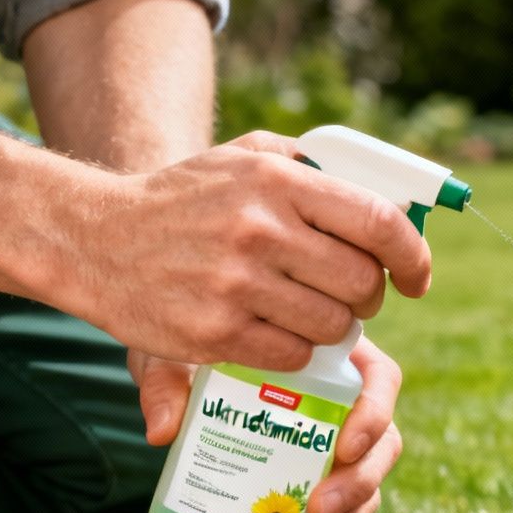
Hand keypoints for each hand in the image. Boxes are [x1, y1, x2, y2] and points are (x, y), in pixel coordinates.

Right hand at [62, 132, 431, 370]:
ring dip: (333, 327)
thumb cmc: (185, 196)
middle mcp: (259, 230)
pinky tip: (277, 333)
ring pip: (331, 325)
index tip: (417, 277)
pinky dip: (296, 351)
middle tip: (353, 296)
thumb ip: (311, 165)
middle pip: (361, 282)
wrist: (96, 238)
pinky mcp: (214, 332)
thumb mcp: (243, 156)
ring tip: (310, 313)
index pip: (377, 221)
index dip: (412, 255)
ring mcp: (236, 284)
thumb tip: (389, 187)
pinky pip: (292, 356)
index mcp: (277, 182)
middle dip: (369, 297)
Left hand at [129, 338, 403, 512]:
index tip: (343, 449)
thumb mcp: (175, 358)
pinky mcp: (317, 484)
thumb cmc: (190, 354)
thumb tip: (162, 431)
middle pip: (382, 444)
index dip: (374, 415)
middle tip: (317, 510)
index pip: (380, 380)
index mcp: (331, 358)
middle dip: (358, 484)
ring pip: (366, 488)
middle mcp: (345, 405)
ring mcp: (335, 449)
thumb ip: (166, 384)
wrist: (179, 379)